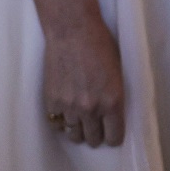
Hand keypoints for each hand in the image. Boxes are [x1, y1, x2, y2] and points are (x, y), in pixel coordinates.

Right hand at [43, 14, 124, 146]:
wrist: (72, 30)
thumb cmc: (100, 43)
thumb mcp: (117, 71)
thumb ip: (114, 95)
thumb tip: (112, 112)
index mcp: (112, 100)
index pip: (114, 137)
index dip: (114, 136)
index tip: (112, 133)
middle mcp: (91, 108)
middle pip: (93, 139)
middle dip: (96, 134)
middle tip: (96, 126)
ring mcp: (69, 106)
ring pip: (74, 135)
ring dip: (78, 128)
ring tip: (81, 119)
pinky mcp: (52, 101)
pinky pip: (56, 124)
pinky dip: (61, 121)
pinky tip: (66, 111)